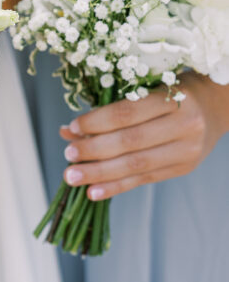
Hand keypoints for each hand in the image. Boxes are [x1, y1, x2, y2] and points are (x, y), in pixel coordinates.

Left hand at [59, 73, 228, 201]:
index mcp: (174, 99)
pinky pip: (144, 180)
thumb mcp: (145, 89)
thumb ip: (109, 109)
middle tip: (68, 155)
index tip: (73, 127)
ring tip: (73, 177)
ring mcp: (186, 150)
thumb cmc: (172, 91)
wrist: (214, 107)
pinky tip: (93, 192)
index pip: (127, 113)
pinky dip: (116, 187)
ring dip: (99, 173)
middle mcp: (184, 125)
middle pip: (130, 141)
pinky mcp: (182, 168)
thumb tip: (68, 130)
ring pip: (136, 165)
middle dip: (94, 151)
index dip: (96, 122)